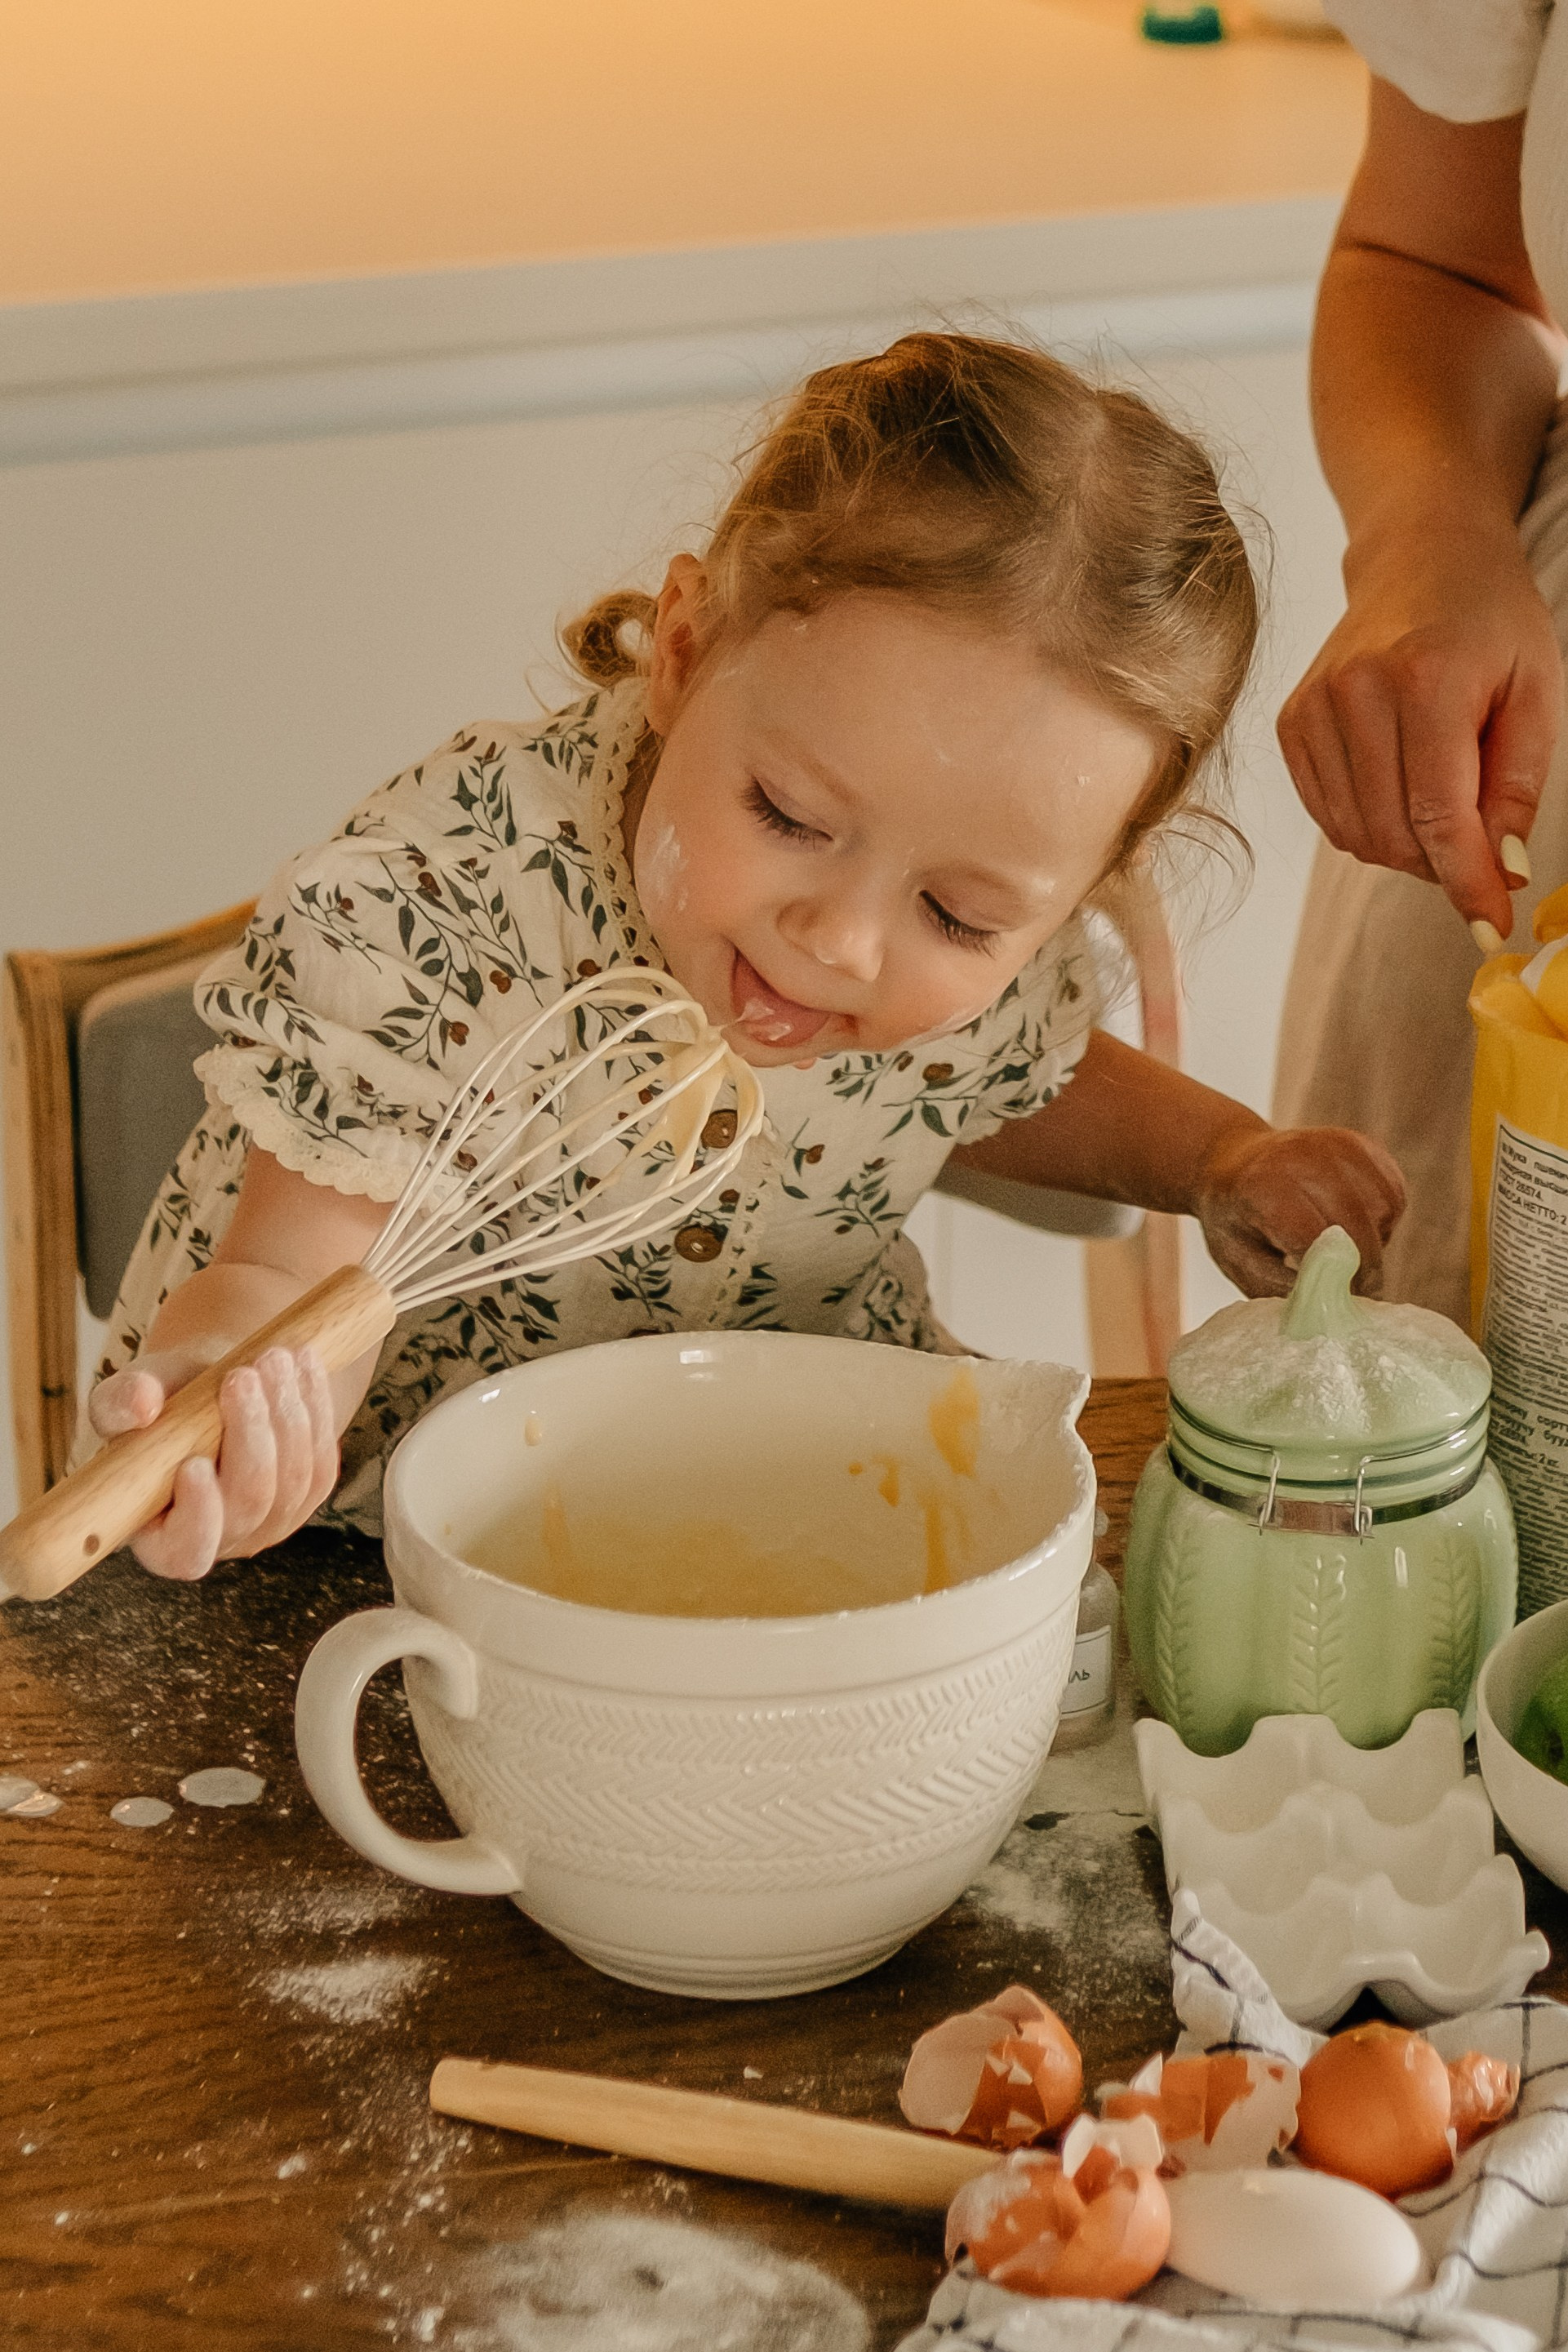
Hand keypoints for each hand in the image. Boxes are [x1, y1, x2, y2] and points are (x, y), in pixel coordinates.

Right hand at [88, 1345, 338, 1579]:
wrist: (210, 1388)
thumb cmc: (158, 1407)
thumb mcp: (125, 1400)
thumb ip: (118, 1404)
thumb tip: (140, 1405)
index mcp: (164, 1538)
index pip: (185, 1552)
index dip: (196, 1516)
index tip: (192, 1463)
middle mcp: (224, 1539)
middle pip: (250, 1501)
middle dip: (250, 1435)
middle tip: (242, 1376)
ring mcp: (273, 1521)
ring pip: (294, 1479)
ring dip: (286, 1412)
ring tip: (273, 1358)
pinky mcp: (309, 1493)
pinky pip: (322, 1460)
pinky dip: (315, 1407)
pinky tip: (303, 1364)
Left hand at [1195, 1125, 1406, 1298]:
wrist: (1231, 1162)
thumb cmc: (1235, 1221)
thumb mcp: (1240, 1262)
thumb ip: (1284, 1289)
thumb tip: (1331, 1314)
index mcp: (1263, 1188)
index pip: (1317, 1242)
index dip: (1334, 1280)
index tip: (1337, 1305)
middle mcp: (1302, 1157)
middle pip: (1356, 1226)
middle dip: (1361, 1269)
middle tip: (1352, 1291)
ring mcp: (1335, 1144)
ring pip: (1384, 1210)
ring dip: (1373, 1241)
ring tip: (1341, 1248)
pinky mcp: (1361, 1143)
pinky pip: (1394, 1194)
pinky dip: (1383, 1219)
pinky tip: (1352, 1224)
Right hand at [1277, 522, 1562, 939]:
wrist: (1422, 557)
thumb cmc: (1490, 621)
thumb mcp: (1536, 692)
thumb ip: (1518, 787)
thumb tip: (1496, 872)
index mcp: (1425, 679)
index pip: (1438, 814)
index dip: (1466, 880)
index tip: (1489, 924)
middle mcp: (1355, 694)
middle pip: (1394, 836)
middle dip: (1441, 864)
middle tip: (1478, 846)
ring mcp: (1313, 710)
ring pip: (1357, 837)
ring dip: (1406, 848)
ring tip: (1441, 804)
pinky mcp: (1290, 725)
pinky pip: (1329, 817)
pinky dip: (1369, 825)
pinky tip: (1399, 788)